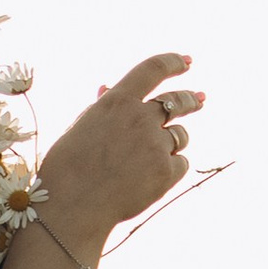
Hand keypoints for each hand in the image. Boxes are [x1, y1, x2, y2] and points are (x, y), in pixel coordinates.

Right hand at [36, 52, 202, 258]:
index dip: (172, 62)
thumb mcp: (81, 128)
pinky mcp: (166, 172)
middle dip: (191, 99)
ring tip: (150, 159)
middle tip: (199, 99)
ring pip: (180, 136)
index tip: (186, 61)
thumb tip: (108, 87)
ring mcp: (156, 145)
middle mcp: (141, 118)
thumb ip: (102, 107)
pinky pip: (180, 163)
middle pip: (177, 101)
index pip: (153, 69)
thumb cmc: (68, 168)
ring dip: (173, 141)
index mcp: (117, 101)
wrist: (73, 207)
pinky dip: (171, 168)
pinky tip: (151, 179)